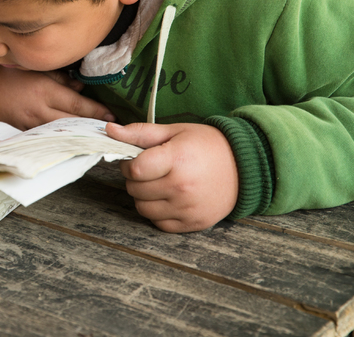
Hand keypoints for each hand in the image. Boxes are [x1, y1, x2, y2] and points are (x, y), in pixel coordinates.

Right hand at [0, 65, 115, 129]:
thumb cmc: (7, 76)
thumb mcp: (33, 69)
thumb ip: (59, 78)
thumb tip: (81, 87)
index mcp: (44, 91)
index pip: (77, 104)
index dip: (96, 111)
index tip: (112, 115)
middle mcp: (40, 110)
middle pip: (73, 121)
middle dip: (94, 126)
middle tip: (113, 129)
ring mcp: (32, 125)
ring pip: (63, 132)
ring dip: (81, 134)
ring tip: (98, 136)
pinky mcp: (25, 133)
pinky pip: (49, 137)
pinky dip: (64, 139)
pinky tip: (75, 141)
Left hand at [105, 122, 238, 232]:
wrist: (244, 167)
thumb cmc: (206, 145)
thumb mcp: (174, 131)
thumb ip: (139, 132)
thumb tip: (109, 129)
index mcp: (177, 159)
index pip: (134, 169)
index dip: (128, 163)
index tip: (136, 159)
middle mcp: (182, 187)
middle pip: (135, 189)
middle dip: (136, 179)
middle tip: (151, 170)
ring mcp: (187, 208)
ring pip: (143, 208)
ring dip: (144, 197)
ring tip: (160, 183)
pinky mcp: (192, 224)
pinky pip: (159, 223)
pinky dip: (158, 212)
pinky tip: (169, 198)